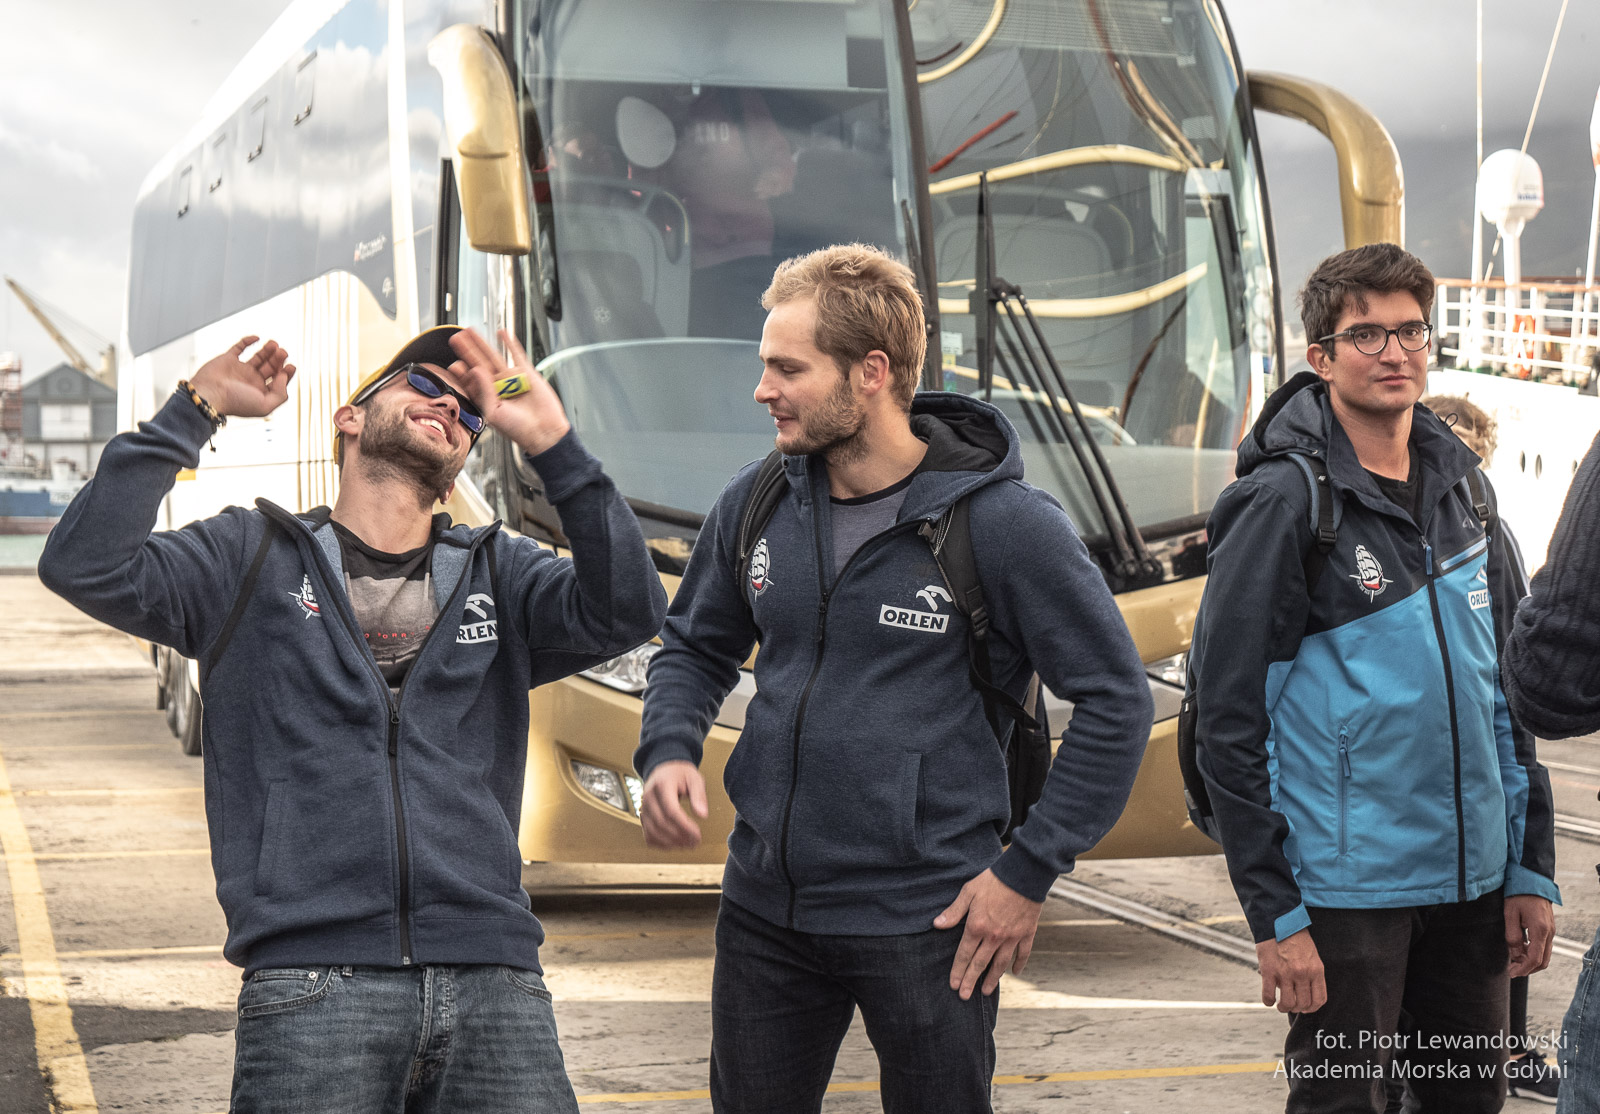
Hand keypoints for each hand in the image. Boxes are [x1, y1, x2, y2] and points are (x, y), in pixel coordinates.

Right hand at [187, 337, 294, 418]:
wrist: (209, 394)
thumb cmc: (235, 403)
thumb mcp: (265, 406)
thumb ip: (280, 394)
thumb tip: (284, 376)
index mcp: (261, 393)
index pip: (279, 381)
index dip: (287, 372)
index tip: (291, 365)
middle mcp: (251, 381)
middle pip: (271, 367)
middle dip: (279, 359)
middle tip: (283, 352)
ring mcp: (240, 370)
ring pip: (259, 357)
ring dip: (268, 350)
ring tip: (275, 344)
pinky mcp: (228, 360)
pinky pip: (239, 347)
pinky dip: (248, 341)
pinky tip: (257, 338)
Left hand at [445, 328, 570, 455]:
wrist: (544, 431)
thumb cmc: (518, 429)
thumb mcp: (493, 413)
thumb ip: (483, 390)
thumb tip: (475, 369)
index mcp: (487, 398)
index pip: (470, 380)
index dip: (461, 372)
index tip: (454, 364)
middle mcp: (497, 387)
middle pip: (478, 363)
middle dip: (466, 350)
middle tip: (456, 337)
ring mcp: (511, 379)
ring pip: (493, 356)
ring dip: (481, 343)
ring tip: (470, 331)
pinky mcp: (526, 373)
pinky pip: (516, 354)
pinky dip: (510, 343)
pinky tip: (502, 333)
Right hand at [640, 761, 706, 848]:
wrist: (665, 770)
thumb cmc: (680, 774)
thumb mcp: (694, 778)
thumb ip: (699, 795)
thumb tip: (702, 815)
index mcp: (662, 785)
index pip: (670, 810)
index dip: (684, 825)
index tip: (697, 834)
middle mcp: (649, 797)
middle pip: (661, 823)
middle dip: (679, 836)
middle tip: (695, 842)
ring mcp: (644, 808)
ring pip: (653, 832)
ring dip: (671, 843)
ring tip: (688, 845)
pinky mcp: (644, 817)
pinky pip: (648, 836)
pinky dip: (661, 844)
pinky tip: (675, 844)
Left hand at [933, 869, 1044, 998]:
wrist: (1023, 874)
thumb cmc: (993, 880)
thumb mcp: (968, 892)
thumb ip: (954, 911)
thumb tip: (937, 925)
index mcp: (977, 927)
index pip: (964, 955)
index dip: (958, 971)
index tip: (954, 985)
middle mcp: (994, 937)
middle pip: (980, 964)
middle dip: (971, 981)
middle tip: (964, 996)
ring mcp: (1012, 937)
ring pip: (1001, 964)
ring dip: (992, 979)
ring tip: (986, 991)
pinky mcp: (1027, 933)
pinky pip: (1023, 953)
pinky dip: (1019, 964)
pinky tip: (1015, 973)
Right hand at [1257, 929, 1325, 1012]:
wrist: (1279, 921)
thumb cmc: (1296, 938)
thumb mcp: (1312, 956)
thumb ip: (1311, 974)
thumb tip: (1304, 993)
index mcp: (1316, 970)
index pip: (1319, 999)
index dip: (1312, 1008)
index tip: (1306, 1008)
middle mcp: (1302, 974)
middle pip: (1303, 1004)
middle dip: (1297, 1008)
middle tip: (1292, 1006)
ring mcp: (1285, 973)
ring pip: (1287, 1003)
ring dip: (1283, 1007)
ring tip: (1280, 1005)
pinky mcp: (1269, 971)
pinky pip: (1268, 995)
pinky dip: (1268, 1001)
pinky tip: (1269, 1000)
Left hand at [1505, 895, 1554, 976]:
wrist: (1532, 880)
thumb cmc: (1519, 895)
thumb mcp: (1510, 914)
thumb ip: (1512, 936)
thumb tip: (1515, 955)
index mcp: (1540, 930)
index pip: (1535, 959)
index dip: (1523, 969)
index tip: (1511, 973)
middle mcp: (1550, 933)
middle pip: (1543, 961)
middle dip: (1527, 969)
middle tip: (1511, 969)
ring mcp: (1551, 931)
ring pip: (1544, 955)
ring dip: (1530, 962)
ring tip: (1513, 961)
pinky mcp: (1549, 928)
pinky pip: (1544, 947)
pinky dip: (1534, 953)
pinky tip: (1521, 950)